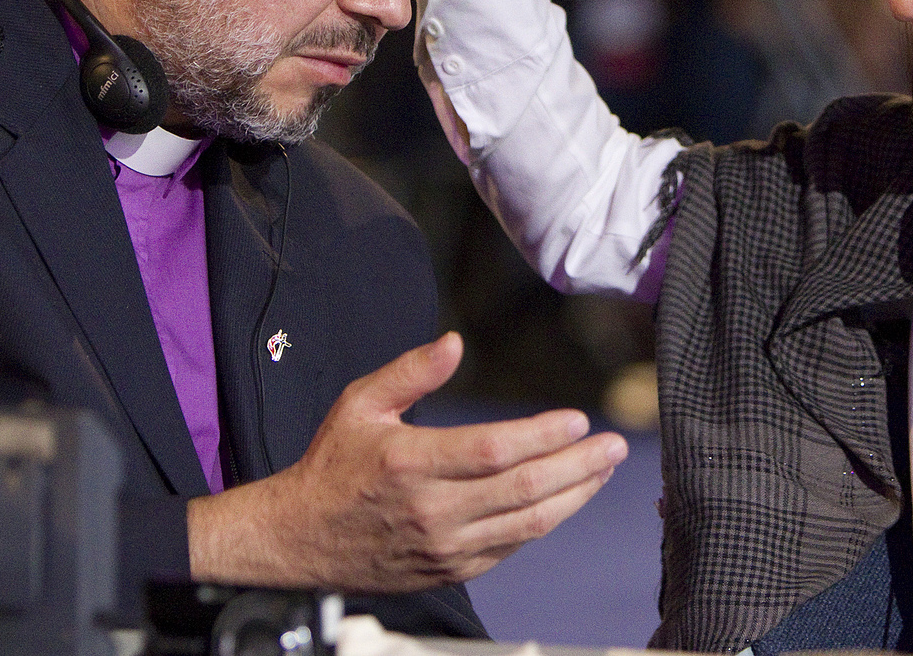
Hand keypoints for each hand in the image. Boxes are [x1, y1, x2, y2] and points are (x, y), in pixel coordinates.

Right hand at [188, 332, 626, 590]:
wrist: (298, 542)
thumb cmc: (333, 467)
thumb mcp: (360, 404)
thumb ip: (411, 372)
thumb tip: (455, 342)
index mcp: (410, 464)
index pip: (493, 451)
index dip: (541, 436)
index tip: (577, 420)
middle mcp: (432, 510)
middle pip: (523, 490)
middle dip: (577, 466)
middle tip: (613, 446)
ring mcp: (445, 545)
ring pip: (527, 524)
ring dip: (574, 496)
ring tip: (603, 469)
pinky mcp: (451, 569)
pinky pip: (511, 545)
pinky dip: (544, 521)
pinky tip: (567, 497)